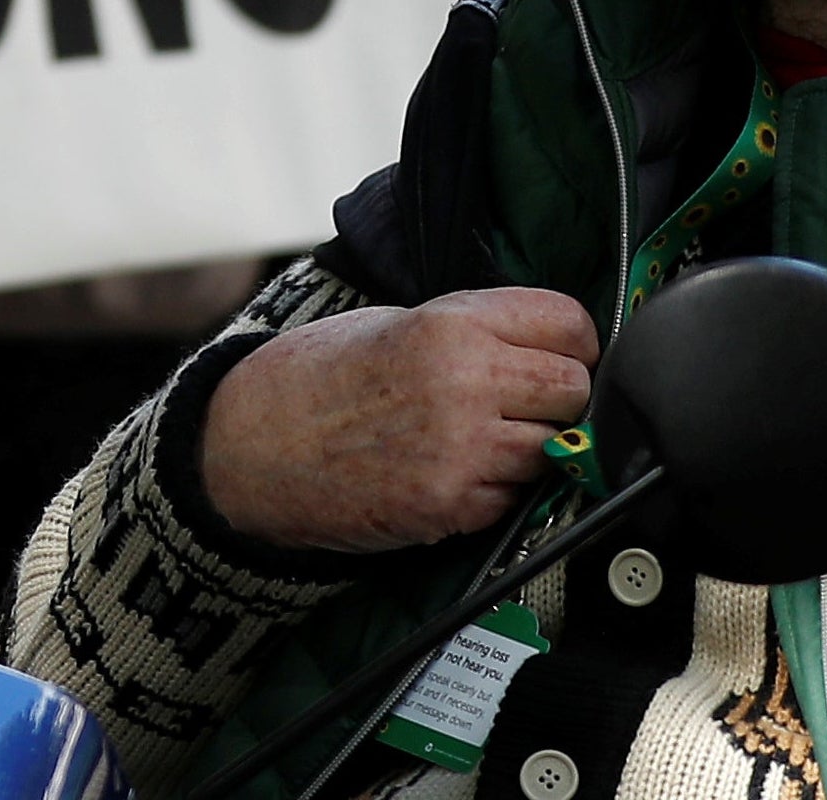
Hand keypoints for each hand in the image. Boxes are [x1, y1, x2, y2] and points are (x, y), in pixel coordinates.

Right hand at [196, 288, 596, 550]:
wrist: (251, 445)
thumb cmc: (315, 377)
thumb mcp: (390, 321)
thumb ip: (469, 330)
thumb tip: (543, 347)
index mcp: (449, 323)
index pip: (569, 323)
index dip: (570, 341)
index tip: (557, 353)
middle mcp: (464, 380)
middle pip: (576, 388)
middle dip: (559, 397)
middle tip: (523, 402)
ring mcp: (463, 447)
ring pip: (558, 447)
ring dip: (533, 447)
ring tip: (483, 438)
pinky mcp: (455, 503)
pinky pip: (519, 494)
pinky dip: (500, 487)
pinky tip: (456, 470)